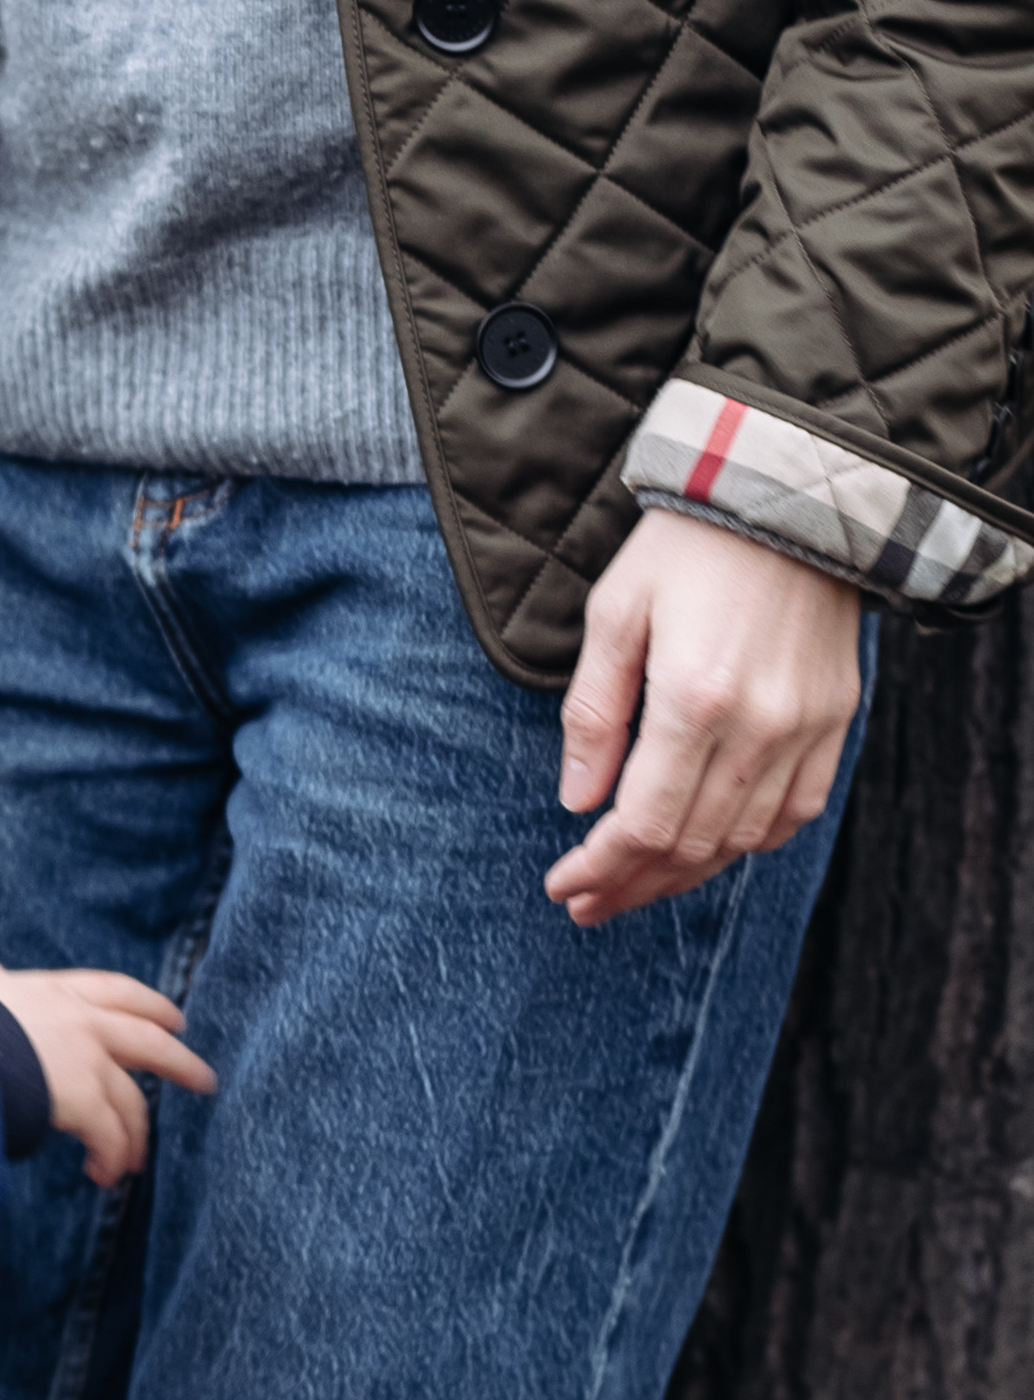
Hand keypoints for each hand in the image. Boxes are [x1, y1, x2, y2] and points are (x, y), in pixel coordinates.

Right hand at [0, 953, 216, 1186]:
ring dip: (136, 1135)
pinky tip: (104, 1174)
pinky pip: (110, 1138)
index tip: (173, 1017)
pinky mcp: (86, 1101)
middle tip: (204, 1079)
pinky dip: (111, 1158)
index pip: (116, 991)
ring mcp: (89, 1060)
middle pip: (149, 1041)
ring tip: (135, 1163)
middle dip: (180, 1062)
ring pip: (131, 1102)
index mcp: (59, 992)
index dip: (149, 1004)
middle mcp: (84, 1021)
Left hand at [546, 508, 859, 928]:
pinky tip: (707, 848)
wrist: (785, 496)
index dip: (600, 867)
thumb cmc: (685, 546)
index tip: (563, 886)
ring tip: (634, 886)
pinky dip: (747, 842)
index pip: (644, 822)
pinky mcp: (836, 722)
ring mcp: (807, 729)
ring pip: (743, 841)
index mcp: (695, 698)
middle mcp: (760, 727)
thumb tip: (577, 800)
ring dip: (685, 874)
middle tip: (586, 904)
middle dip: (632, 885)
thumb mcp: (614, 612)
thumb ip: (595, 711)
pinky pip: (795, 813)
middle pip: (692, 845)